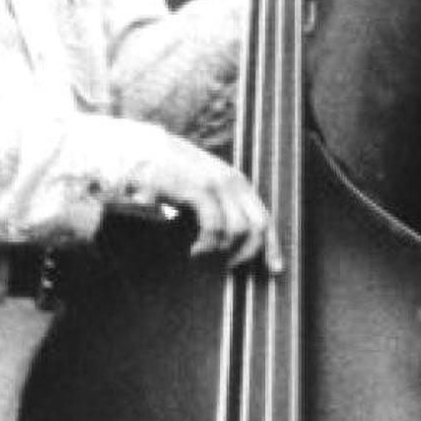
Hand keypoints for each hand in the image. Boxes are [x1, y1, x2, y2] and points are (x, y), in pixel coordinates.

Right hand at [113, 131, 278, 269]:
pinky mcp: (198, 190)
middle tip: (228, 267)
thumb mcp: (205, 189)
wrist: (145, 151)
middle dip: (248, 253)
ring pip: (237, 230)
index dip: (272, 246)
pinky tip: (195, 250)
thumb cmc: (174, 175)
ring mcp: (216, 185)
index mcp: (239, 184)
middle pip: (258, 226)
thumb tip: (238, 239)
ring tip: (202, 255)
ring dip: (222, 250)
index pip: (265, 218)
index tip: (275, 269)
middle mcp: (234, 182)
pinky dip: (208, 244)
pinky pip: (214, 226)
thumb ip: (223, 207)